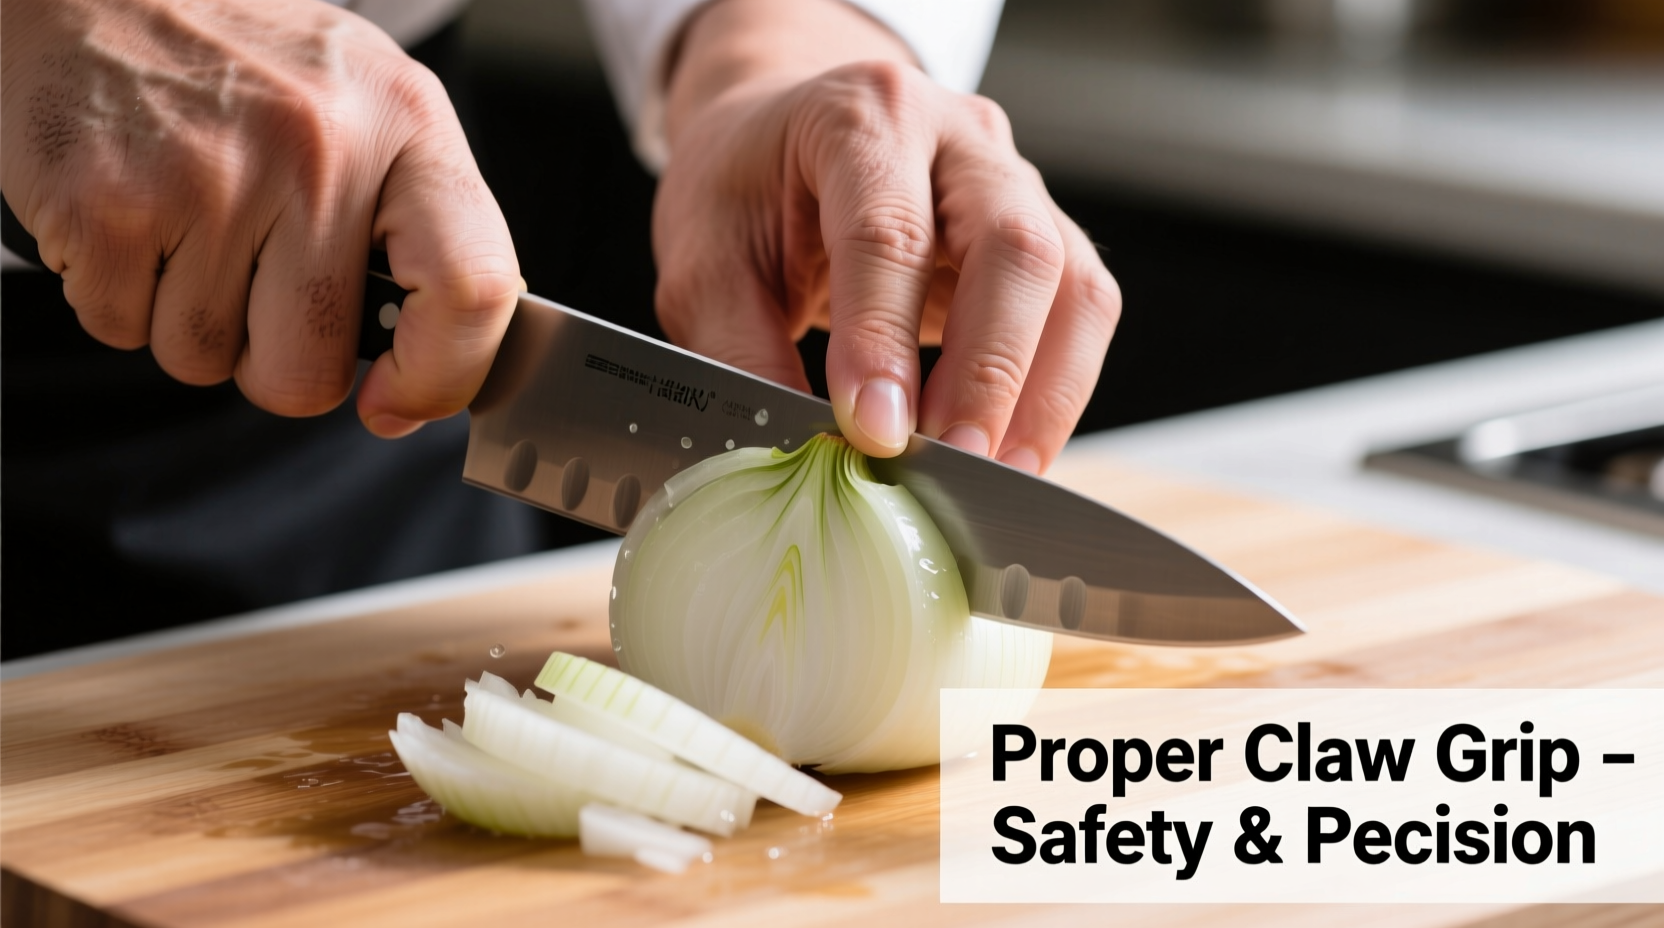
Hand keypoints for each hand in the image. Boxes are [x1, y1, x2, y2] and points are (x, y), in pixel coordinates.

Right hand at [0, 0, 518, 435]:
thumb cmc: (254, 65)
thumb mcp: (373, 111)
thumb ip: (422, 232)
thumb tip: (434, 372)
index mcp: (406, 125)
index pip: (472, 287)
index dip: (441, 375)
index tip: (397, 402)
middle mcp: (318, 150)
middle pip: (309, 369)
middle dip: (275, 361)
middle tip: (255, 284)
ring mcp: (207, 177)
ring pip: (205, 359)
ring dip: (191, 321)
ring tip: (190, 225)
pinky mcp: (104, 204)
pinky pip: (121, 330)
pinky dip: (119, 297)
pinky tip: (135, 215)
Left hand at [652, 0, 1120, 471]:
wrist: (781, 139)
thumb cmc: (745, 193)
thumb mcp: (703, 263)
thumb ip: (741, 351)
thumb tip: (795, 452)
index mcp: (862, 117)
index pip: (890, 231)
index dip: (884, 338)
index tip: (874, 430)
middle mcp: (959, 138)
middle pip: (1013, 247)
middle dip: (988, 371)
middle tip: (948, 462)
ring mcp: (1017, 184)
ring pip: (1071, 286)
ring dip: (1039, 394)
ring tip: (990, 474)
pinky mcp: (1047, 239)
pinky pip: (1079, 316)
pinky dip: (1054, 393)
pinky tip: (1010, 451)